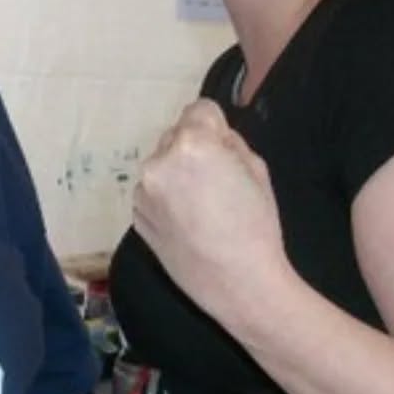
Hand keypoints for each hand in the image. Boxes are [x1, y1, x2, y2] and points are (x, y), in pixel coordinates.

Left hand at [132, 99, 287, 329]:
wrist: (238, 283)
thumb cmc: (256, 226)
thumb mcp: (257, 170)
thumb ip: (230, 143)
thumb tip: (214, 134)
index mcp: (193, 145)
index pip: (199, 109)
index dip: (215, 125)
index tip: (223, 146)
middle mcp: (159, 162)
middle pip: (176, 136)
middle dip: (192, 149)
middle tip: (216, 180)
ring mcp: (143, 192)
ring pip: (161, 165)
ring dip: (175, 174)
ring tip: (201, 206)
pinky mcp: (136, 217)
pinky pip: (152, 193)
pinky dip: (165, 199)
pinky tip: (187, 222)